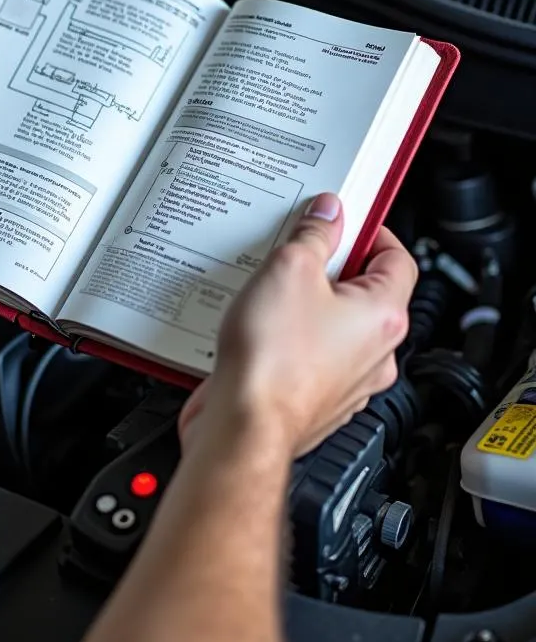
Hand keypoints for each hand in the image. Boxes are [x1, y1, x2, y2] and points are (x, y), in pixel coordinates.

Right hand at [180, 193, 416, 459]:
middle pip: (365, 292)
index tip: (343, 222)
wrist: (243, 425)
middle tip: (297, 255)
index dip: (371, 232)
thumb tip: (328, 215)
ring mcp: (348, 381)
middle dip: (331, 269)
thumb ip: (313, 235)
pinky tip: (259, 330)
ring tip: (272, 294)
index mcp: (383, 316)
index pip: (399, 259)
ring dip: (309, 306)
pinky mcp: (316, 397)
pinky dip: (291, 339)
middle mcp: (376, 353)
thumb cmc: (273, 362)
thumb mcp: (289, 269)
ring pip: (336, 327)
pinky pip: (311, 356)